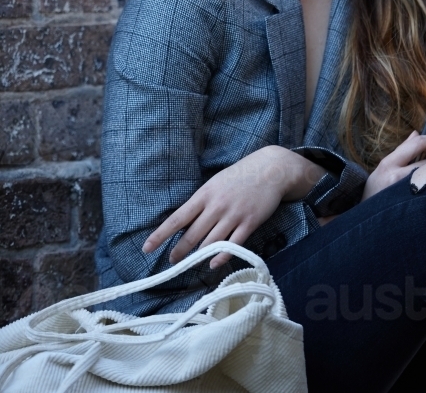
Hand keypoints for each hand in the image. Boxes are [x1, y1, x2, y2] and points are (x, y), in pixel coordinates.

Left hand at [142, 146, 322, 268]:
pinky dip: (222, 256)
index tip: (147, 248)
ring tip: (190, 266)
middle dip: (179, 251)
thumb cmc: (240, 175)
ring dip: (199, 257)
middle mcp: (217, 206)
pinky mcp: (250, 222)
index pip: (178, 218)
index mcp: (205, 194)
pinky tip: (214, 264)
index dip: (161, 235)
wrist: (271, 168)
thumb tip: (186, 221)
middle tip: (171, 262)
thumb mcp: (216, 183)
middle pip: (193, 235)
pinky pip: (233, 244)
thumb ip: (202, 202)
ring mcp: (234, 215)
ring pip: (211, 242)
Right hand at [361, 131, 425, 201]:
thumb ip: (402, 151)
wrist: (367, 217)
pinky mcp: (413, 205)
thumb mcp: (384, 167)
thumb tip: (416, 134)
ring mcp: (405, 192)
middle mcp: (397, 177)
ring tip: (425, 180)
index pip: (414, 145)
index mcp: (388, 164)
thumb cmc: (375, 190)